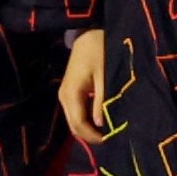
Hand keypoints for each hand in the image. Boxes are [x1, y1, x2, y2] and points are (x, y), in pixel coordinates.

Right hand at [58, 28, 109, 146]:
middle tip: (113, 138)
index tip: (112, 140)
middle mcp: (64, 97)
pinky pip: (76, 113)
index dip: (93, 136)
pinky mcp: (69, 93)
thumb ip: (102, 100)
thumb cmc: (99, 51)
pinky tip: (102, 119)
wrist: (88, 35)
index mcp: (71, 93)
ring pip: (74, 121)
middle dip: (91, 135)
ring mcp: (64, 95)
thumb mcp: (105, 75)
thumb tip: (101, 125)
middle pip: (74, 126)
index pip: (79, 124)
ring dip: (90, 129)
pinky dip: (88, 120)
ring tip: (109, 130)